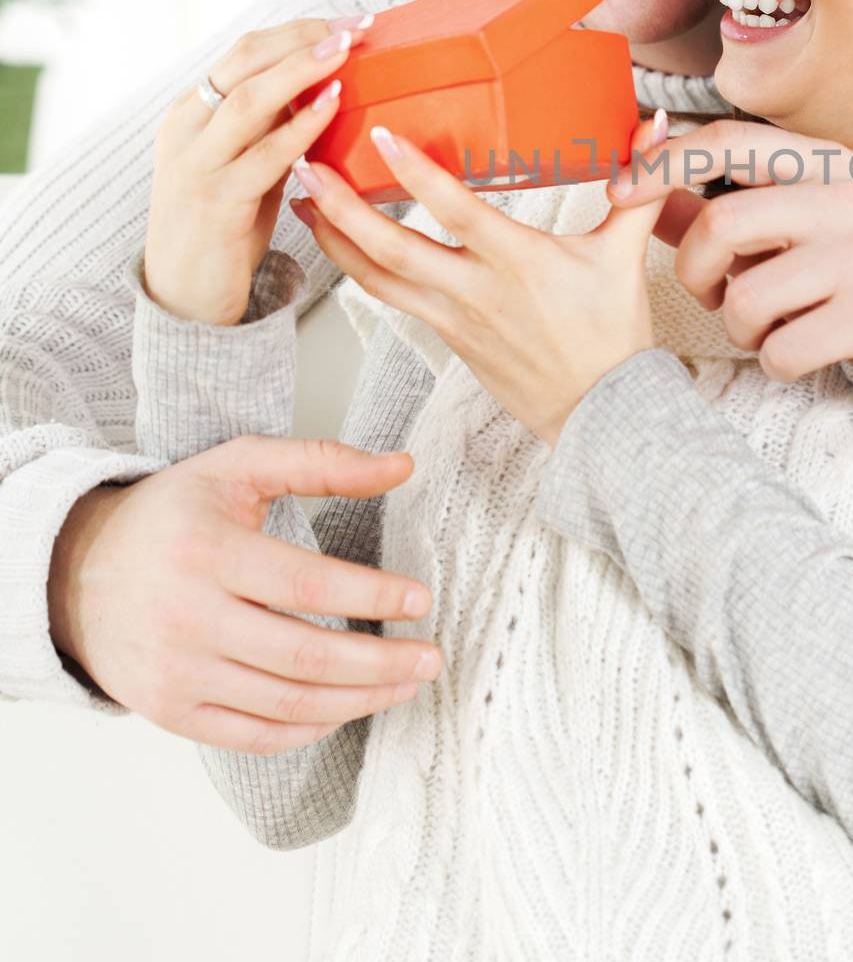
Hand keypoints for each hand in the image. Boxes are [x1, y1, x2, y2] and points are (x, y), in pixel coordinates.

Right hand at [48, 437, 440, 752]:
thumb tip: (403, 466)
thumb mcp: (240, 466)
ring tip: (404, 684)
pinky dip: (309, 730)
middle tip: (429, 658)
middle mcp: (188, 618)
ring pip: (286, 703)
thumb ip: (323, 462)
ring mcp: (176, 673)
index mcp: (207, 552)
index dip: (371, 595)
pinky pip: (252, 736)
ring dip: (358, 700)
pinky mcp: (171, 712)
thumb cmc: (172, 513)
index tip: (420, 600)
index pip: (307, 583)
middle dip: (380, 662)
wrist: (77, 570)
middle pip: (304, 655)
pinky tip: (348, 708)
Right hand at [143, 11, 371, 325]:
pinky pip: (264, 156)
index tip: (346, 23)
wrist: (184, 295)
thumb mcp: (245, 160)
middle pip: (245, 61)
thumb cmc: (224, 222)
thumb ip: (272, 124)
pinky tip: (332, 107)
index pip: (245, 51)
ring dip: (302, 70)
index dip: (297, 31)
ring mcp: (197, 164)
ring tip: (346, 52)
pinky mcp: (216, 202)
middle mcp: (188, 128)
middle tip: (355, 27)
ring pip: (250, 99)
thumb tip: (327, 82)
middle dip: (304, 38)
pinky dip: (300, 126)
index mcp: (193, 111)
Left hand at [288, 113, 671, 446]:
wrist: (602, 412)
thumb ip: (639, 186)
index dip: (417, 174)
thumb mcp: (627, 253)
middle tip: (305, 165)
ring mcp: (455, 318)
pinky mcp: (445, 337)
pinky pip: (390, 299)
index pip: (458, 211)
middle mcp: (476, 291)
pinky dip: (357, 269)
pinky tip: (340, 246)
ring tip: (300, 201)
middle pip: (392, 249)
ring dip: (333, 240)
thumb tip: (656, 128)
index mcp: (519, 263)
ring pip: (377, 278)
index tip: (385, 135)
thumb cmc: (612, 334)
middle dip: (341, 206)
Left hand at [608, 118, 852, 413]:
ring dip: (740, 326)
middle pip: (722, 223)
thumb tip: (640, 190)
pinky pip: (780, 349)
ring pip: (745, 297)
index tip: (619, 192)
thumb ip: (717, 212)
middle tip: (712, 293)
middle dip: (694, 271)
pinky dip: (775, 361)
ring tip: (771, 325)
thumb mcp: (795, 231)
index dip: (665, 163)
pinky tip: (802, 350)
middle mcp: (846, 200)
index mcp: (824, 167)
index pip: (731, 139)